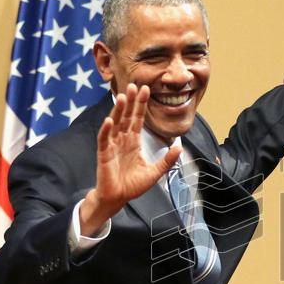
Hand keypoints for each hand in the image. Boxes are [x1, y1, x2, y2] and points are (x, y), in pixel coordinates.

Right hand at [79, 83, 180, 235]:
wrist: (118, 199)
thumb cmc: (132, 185)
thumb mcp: (155, 172)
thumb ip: (167, 160)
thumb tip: (179, 146)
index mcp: (133, 142)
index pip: (137, 119)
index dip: (141, 105)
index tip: (147, 89)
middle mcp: (122, 140)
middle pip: (126, 116)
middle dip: (131, 101)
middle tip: (135, 84)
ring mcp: (112, 146)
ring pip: (115, 124)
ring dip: (118, 110)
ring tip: (124, 96)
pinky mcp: (104, 154)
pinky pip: (104, 140)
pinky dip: (106, 130)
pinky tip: (109, 120)